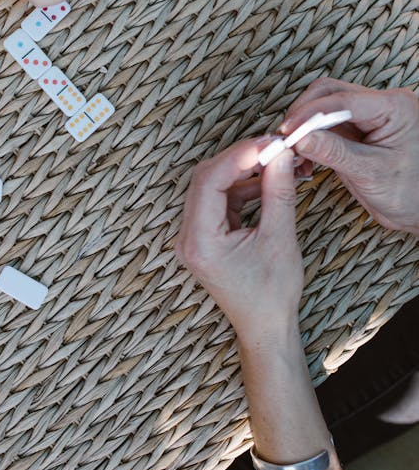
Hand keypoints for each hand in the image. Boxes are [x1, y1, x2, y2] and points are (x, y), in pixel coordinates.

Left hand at [175, 142, 302, 343]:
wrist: (264, 326)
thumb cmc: (271, 293)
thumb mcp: (280, 239)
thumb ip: (278, 192)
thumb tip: (280, 154)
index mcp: (200, 242)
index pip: (209, 181)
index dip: (239, 155)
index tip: (268, 142)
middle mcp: (188, 237)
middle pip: (206, 179)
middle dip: (240, 159)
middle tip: (274, 148)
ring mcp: (193, 236)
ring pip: (212, 186)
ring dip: (243, 172)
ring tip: (276, 164)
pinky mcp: (204, 236)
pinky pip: (219, 200)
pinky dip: (242, 188)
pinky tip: (267, 183)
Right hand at [281, 78, 418, 234]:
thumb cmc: (411, 193)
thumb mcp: (371, 172)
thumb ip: (334, 152)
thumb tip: (300, 139)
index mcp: (393, 106)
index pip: (342, 100)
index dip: (309, 114)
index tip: (288, 132)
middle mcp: (380, 105)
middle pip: (328, 94)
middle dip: (303, 115)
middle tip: (286, 141)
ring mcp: (367, 117)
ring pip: (323, 108)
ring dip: (303, 128)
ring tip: (292, 152)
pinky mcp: (356, 133)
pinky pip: (325, 127)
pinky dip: (309, 139)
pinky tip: (303, 159)